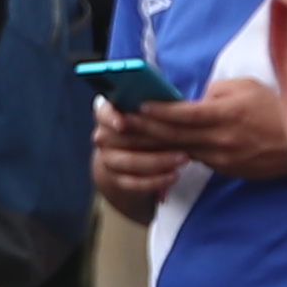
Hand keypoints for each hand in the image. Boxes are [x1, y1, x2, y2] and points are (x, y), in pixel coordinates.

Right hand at [89, 107, 181, 222]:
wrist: (129, 156)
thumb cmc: (144, 125)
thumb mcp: (146, 111)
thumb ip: (155, 106)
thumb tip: (177, 104)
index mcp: (107, 114)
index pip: (104, 112)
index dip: (112, 118)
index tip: (123, 123)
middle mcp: (103, 137)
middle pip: (123, 139)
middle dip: (152, 139)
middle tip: (180, 137)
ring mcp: (108, 160)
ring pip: (131, 162)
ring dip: (159, 161)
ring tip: (184, 158)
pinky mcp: (118, 181)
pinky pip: (135, 183)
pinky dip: (156, 181)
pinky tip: (174, 176)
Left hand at [110, 73, 286, 185]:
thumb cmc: (275, 109)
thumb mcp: (246, 88)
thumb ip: (215, 92)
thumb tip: (191, 100)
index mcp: (226, 115)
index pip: (182, 114)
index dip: (156, 111)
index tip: (135, 105)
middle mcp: (222, 140)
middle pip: (174, 136)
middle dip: (144, 129)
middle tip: (120, 123)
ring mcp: (224, 159)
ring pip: (181, 151)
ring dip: (156, 145)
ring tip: (132, 137)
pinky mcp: (227, 170)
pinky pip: (198, 160)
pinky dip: (178, 153)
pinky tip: (160, 149)